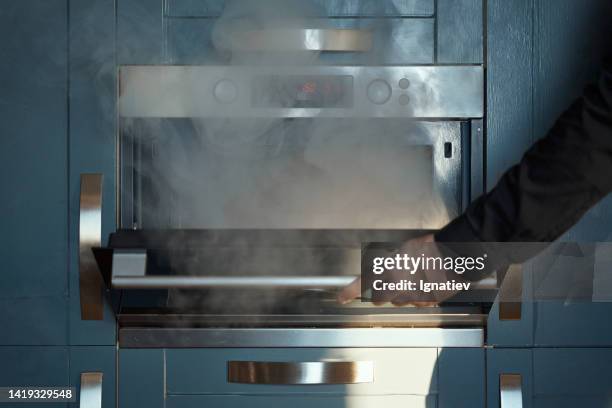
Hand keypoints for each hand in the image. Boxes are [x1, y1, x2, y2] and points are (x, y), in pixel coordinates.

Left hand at [336, 234, 460, 305]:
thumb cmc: (429, 247)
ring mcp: (413, 296)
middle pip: (380, 298)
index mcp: (389, 270)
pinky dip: (418, 296)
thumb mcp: (402, 250)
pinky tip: (425, 283)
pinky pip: (416, 303)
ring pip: (398, 301)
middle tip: (390, 281)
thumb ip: (388, 263)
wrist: (452, 256)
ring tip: (414, 278)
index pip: (363, 283)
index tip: (341, 298)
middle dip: (381, 292)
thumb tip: (380, 271)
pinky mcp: (427, 302)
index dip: (349, 292)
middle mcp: (399, 286)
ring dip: (401, 294)